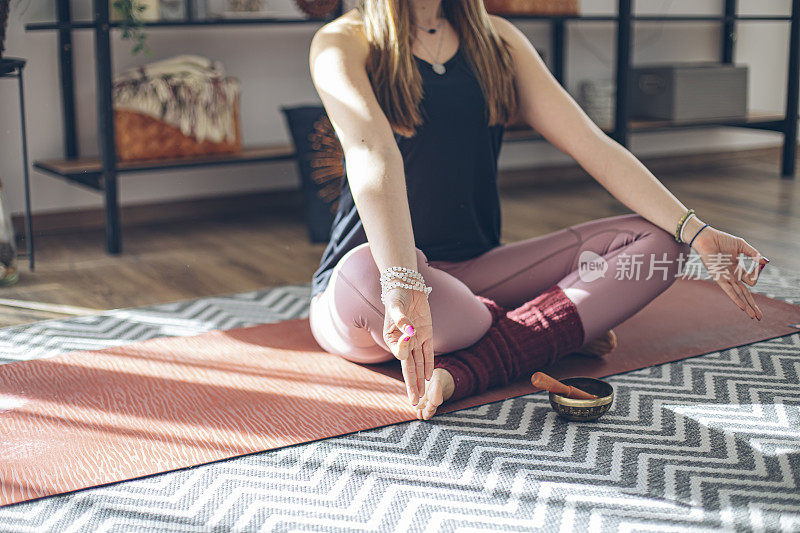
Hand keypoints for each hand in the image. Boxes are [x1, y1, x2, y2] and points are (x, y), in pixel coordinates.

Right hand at [382, 286, 433, 405]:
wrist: (407, 286)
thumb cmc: (397, 296)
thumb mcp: (396, 305)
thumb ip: (401, 318)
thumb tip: (409, 331)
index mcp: (391, 337)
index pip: (400, 351)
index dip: (404, 350)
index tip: (408, 338)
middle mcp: (403, 342)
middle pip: (409, 367)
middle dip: (412, 385)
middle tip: (415, 402)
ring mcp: (415, 340)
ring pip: (418, 364)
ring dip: (420, 380)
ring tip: (422, 396)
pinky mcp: (426, 334)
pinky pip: (428, 353)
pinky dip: (428, 365)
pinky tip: (428, 378)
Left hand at [690, 226, 768, 319]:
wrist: (705, 236)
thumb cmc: (721, 240)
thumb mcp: (741, 246)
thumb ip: (754, 254)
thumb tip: (766, 262)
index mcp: (737, 270)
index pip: (752, 280)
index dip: (759, 273)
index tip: (761, 263)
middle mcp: (731, 277)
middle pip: (745, 294)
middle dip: (753, 306)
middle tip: (760, 317)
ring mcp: (725, 278)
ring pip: (739, 295)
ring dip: (747, 306)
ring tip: (754, 317)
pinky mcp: (718, 276)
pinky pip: (728, 290)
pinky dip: (736, 298)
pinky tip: (742, 307)